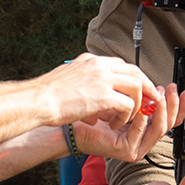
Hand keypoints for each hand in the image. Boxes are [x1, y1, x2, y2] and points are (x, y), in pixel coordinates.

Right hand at [37, 53, 160, 130]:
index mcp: (91, 61)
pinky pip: (128, 104)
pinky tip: (115, 123)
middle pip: (135, 72)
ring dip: (136, 104)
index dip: (133, 79)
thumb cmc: (46, 95)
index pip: (121, 65)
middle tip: (147, 103)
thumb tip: (95, 96)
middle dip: (145, 88)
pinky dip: (126, 115)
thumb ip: (85, 82)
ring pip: (136, 86)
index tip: (135, 91)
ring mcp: (102, 79)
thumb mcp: (69, 79)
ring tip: (127, 117)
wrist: (37, 100)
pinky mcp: (103, 95)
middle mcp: (99, 66)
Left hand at [73, 84, 184, 162]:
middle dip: (173, 105)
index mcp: (142, 127)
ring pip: (159, 129)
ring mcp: (135, 146)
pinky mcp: (126, 151)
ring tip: (158, 96)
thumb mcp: (121, 98)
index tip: (182, 91)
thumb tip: (155, 85)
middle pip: (167, 123)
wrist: (70, 121)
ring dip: (161, 111)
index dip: (177, 105)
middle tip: (171, 90)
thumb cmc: (91, 110)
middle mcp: (141, 138)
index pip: (167, 117)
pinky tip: (142, 109)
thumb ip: (138, 95)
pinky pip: (141, 134)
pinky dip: (143, 120)